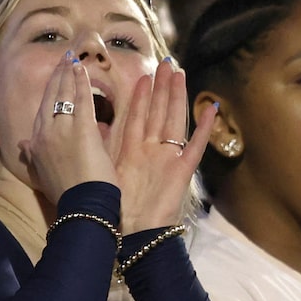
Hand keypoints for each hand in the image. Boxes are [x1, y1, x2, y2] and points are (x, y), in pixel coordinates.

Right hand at [12, 53, 116, 207]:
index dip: (49, 92)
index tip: (54, 77)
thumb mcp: (41, 174)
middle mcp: (45, 133)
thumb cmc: (66, 193)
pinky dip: (82, 83)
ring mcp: (63, 129)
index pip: (42, 110)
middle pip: (51, 98)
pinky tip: (83, 70)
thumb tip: (22, 144)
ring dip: (69, 74)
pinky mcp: (82, 130)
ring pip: (65, 95)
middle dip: (57, 76)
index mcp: (36, 143)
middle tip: (63, 59)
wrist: (81, 205)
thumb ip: (32, 155)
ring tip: (73, 59)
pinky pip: (81, 100)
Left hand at [105, 57, 214, 232]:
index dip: (141, 97)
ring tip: (181, 73)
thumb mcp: (106, 173)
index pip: (138, 117)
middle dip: (163, 88)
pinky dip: (204, 129)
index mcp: (133, 152)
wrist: (132, 237)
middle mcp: (153, 152)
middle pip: (159, 113)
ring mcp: (169, 160)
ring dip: (178, 98)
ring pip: (175, 121)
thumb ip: (102, 150)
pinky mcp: (181, 172)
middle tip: (167, 63)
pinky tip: (211, 109)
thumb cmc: (117, 210)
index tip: (143, 76)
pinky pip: (195, 146)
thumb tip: (89, 129)